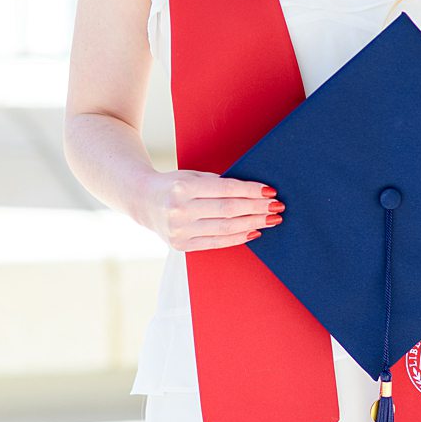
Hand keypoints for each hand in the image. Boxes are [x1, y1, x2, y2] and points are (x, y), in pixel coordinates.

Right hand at [134, 169, 280, 251]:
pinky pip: (216, 243)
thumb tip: (255, 192)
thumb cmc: (175, 184)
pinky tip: (254, 231)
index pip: (227, 190)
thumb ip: (218, 183)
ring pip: (226, 229)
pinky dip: (238, 238)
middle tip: (277, 207)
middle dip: (257, 209)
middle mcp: (179, 210)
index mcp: (183, 187)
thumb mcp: (193, 175)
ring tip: (271, 219)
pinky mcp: (180, 246)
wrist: (143, 200)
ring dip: (253, 224)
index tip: (270, 192)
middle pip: (229, 210)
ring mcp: (179, 231)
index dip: (251, 191)